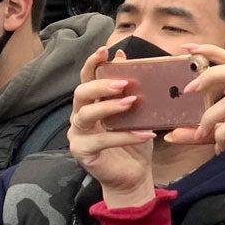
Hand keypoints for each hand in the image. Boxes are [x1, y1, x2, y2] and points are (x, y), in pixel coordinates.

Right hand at [67, 48, 155, 205]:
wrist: (133, 175)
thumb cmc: (133, 139)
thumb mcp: (136, 111)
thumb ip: (128, 86)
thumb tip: (123, 56)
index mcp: (90, 102)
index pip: (86, 77)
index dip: (92, 63)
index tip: (104, 50)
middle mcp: (79, 115)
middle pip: (81, 93)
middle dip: (101, 85)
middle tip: (124, 83)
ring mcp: (78, 134)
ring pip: (86, 115)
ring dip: (109, 107)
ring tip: (132, 103)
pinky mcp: (83, 152)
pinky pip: (102, 140)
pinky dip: (125, 136)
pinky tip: (146, 134)